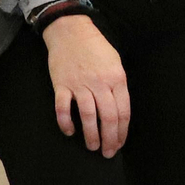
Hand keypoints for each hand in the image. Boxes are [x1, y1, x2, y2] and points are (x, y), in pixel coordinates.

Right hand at [42, 14, 129, 156]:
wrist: (72, 32)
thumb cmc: (97, 49)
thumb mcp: (116, 64)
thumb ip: (118, 86)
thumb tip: (119, 110)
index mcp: (117, 79)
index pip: (123, 111)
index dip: (122, 131)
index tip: (120, 143)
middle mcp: (100, 83)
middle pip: (108, 117)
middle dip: (110, 138)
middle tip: (108, 153)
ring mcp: (80, 85)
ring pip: (88, 116)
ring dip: (91, 135)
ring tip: (93, 147)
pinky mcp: (62, 85)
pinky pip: (63, 108)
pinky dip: (66, 122)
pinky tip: (70, 132)